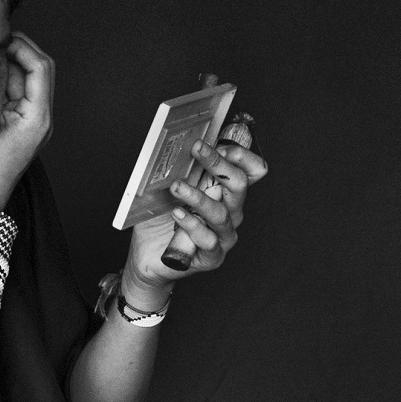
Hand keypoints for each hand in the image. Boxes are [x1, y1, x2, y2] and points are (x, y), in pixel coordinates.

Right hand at [0, 33, 54, 210]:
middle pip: (40, 71)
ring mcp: (35, 123)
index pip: (41, 67)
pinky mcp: (25, 126)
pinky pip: (21, 95)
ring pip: (30, 81)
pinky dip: (8, 82)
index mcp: (38, 117)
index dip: (22, 46)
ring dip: (12, 66)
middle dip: (20, 52)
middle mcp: (43, 119)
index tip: (0, 39)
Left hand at [125, 137, 268, 297]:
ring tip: (177, 187)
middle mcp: (231, 212)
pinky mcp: (213, 256)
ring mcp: (224, 235)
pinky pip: (207, 239)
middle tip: (196, 149)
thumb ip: (181, 170)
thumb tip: (176, 145)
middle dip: (218, 163)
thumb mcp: (171, 189)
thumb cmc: (161, 221)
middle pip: (239, 184)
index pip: (251, 170)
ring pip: (221, 213)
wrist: (149, 257)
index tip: (220, 144)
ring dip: (198, 197)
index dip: (242, 156)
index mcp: (227, 192)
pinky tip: (177, 214)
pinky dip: (191, 225)